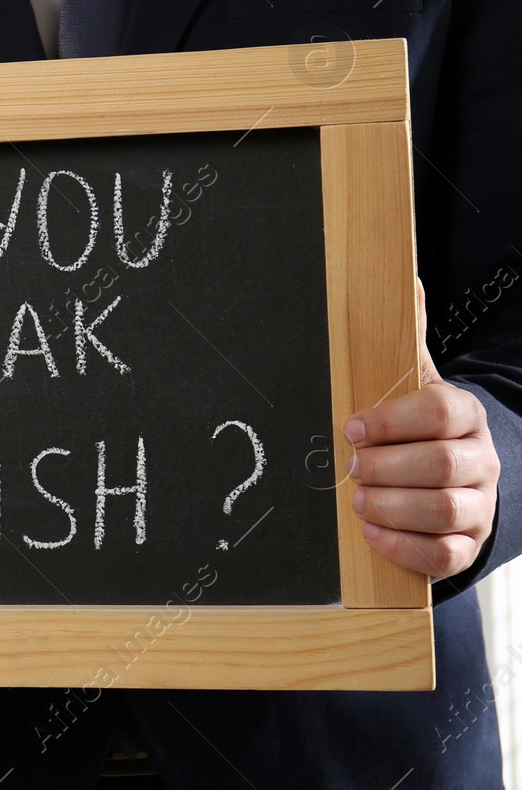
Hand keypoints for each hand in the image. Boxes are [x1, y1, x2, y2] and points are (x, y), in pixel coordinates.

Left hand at [349, 280, 499, 579]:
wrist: (456, 477)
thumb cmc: (420, 428)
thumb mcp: (415, 381)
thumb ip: (407, 337)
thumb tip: (406, 279)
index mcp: (464, 414)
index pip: (440, 411)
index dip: (392, 420)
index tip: (353, 427)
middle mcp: (481, 459)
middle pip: (442, 463)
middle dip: (386, 466)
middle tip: (351, 467)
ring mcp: (480, 503)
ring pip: (445, 509)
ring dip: (392, 505)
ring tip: (359, 498)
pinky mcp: (468, 542)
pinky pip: (445, 553)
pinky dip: (403, 545)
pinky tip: (372, 532)